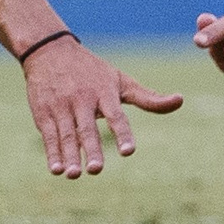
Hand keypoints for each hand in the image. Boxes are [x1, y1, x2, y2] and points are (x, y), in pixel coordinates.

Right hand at [21, 36, 180, 176]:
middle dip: (91, 149)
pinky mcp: (44, 112)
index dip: (122, 133)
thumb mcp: (120, 81)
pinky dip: (52, 153)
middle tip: (96, 170)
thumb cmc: (92, 71)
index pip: (116, 115)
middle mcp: (82, 99)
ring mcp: (61, 105)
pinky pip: (49, 135)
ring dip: (69, 155)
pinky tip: (56, 169)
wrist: (50, 50)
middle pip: (87, 127)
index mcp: (104, 92)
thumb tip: (180, 100)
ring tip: (74, 174)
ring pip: (67, 133)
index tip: (128, 151)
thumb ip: (148, 98)